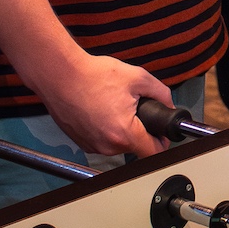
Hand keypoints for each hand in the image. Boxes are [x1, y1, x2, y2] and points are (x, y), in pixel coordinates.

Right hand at [33, 50, 171, 157]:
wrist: (60, 75)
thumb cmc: (92, 76)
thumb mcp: (138, 77)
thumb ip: (161, 93)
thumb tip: (168, 103)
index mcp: (123, 133)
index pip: (153, 152)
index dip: (163, 141)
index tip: (163, 132)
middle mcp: (106, 146)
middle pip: (135, 147)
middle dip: (141, 129)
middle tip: (136, 107)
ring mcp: (91, 145)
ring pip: (117, 143)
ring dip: (122, 128)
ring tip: (116, 105)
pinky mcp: (80, 141)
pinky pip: (102, 140)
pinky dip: (106, 127)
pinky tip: (102, 109)